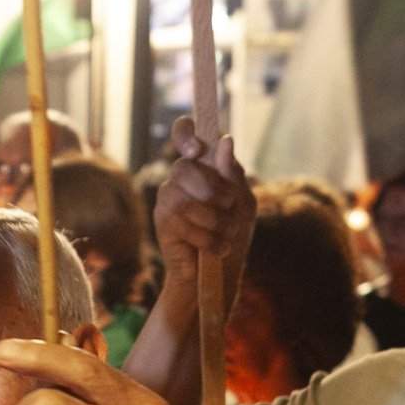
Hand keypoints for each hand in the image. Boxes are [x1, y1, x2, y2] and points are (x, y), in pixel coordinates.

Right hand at [151, 117, 254, 305]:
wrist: (220, 272)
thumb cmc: (232, 234)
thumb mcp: (243, 203)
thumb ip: (233, 174)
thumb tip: (225, 141)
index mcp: (202, 165)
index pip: (184, 132)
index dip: (185, 133)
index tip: (197, 150)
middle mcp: (180, 177)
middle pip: (184, 167)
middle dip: (213, 191)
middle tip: (229, 208)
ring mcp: (167, 198)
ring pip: (185, 199)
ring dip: (215, 221)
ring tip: (226, 236)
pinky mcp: (162, 222)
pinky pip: (183, 223)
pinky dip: (207, 238)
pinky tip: (215, 249)